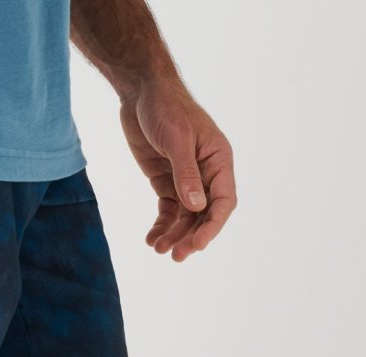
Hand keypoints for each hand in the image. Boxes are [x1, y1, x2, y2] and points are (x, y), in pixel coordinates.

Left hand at [120, 83, 236, 261]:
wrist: (141, 91)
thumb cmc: (165, 107)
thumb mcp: (177, 140)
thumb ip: (186, 174)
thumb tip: (197, 207)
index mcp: (219, 160)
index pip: (224, 201)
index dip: (213, 226)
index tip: (198, 245)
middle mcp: (206, 173)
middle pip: (205, 214)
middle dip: (192, 236)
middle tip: (176, 256)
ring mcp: (186, 179)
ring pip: (185, 217)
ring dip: (174, 235)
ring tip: (158, 249)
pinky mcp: (166, 181)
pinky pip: (168, 211)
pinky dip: (161, 226)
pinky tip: (151, 239)